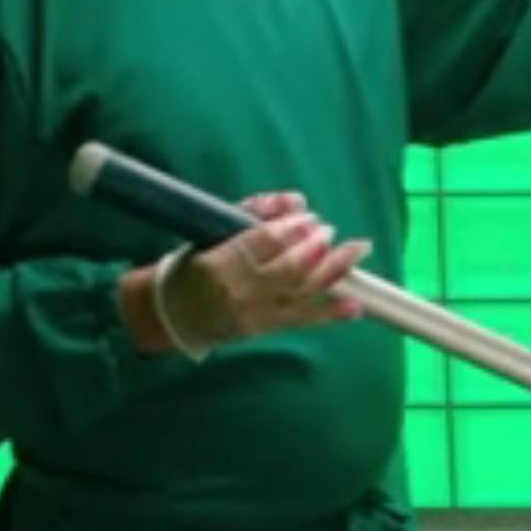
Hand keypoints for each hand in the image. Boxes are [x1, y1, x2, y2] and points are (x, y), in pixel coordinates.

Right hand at [156, 191, 368, 351]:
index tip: (308, 218)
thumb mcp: (214, 230)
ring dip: (334, 271)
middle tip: (329, 232)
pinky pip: (304, 320)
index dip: (291, 229)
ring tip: (356, 251)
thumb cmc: (194, 265)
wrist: (174, 315)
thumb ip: (254, 210)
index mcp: (218, 264)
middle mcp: (238, 292)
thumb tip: (296, 201)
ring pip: (302, 292)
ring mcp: (254, 314)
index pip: (262, 243)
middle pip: (288, 269)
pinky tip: (356, 304)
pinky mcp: (265, 329)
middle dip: (315, 248)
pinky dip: (332, 313)